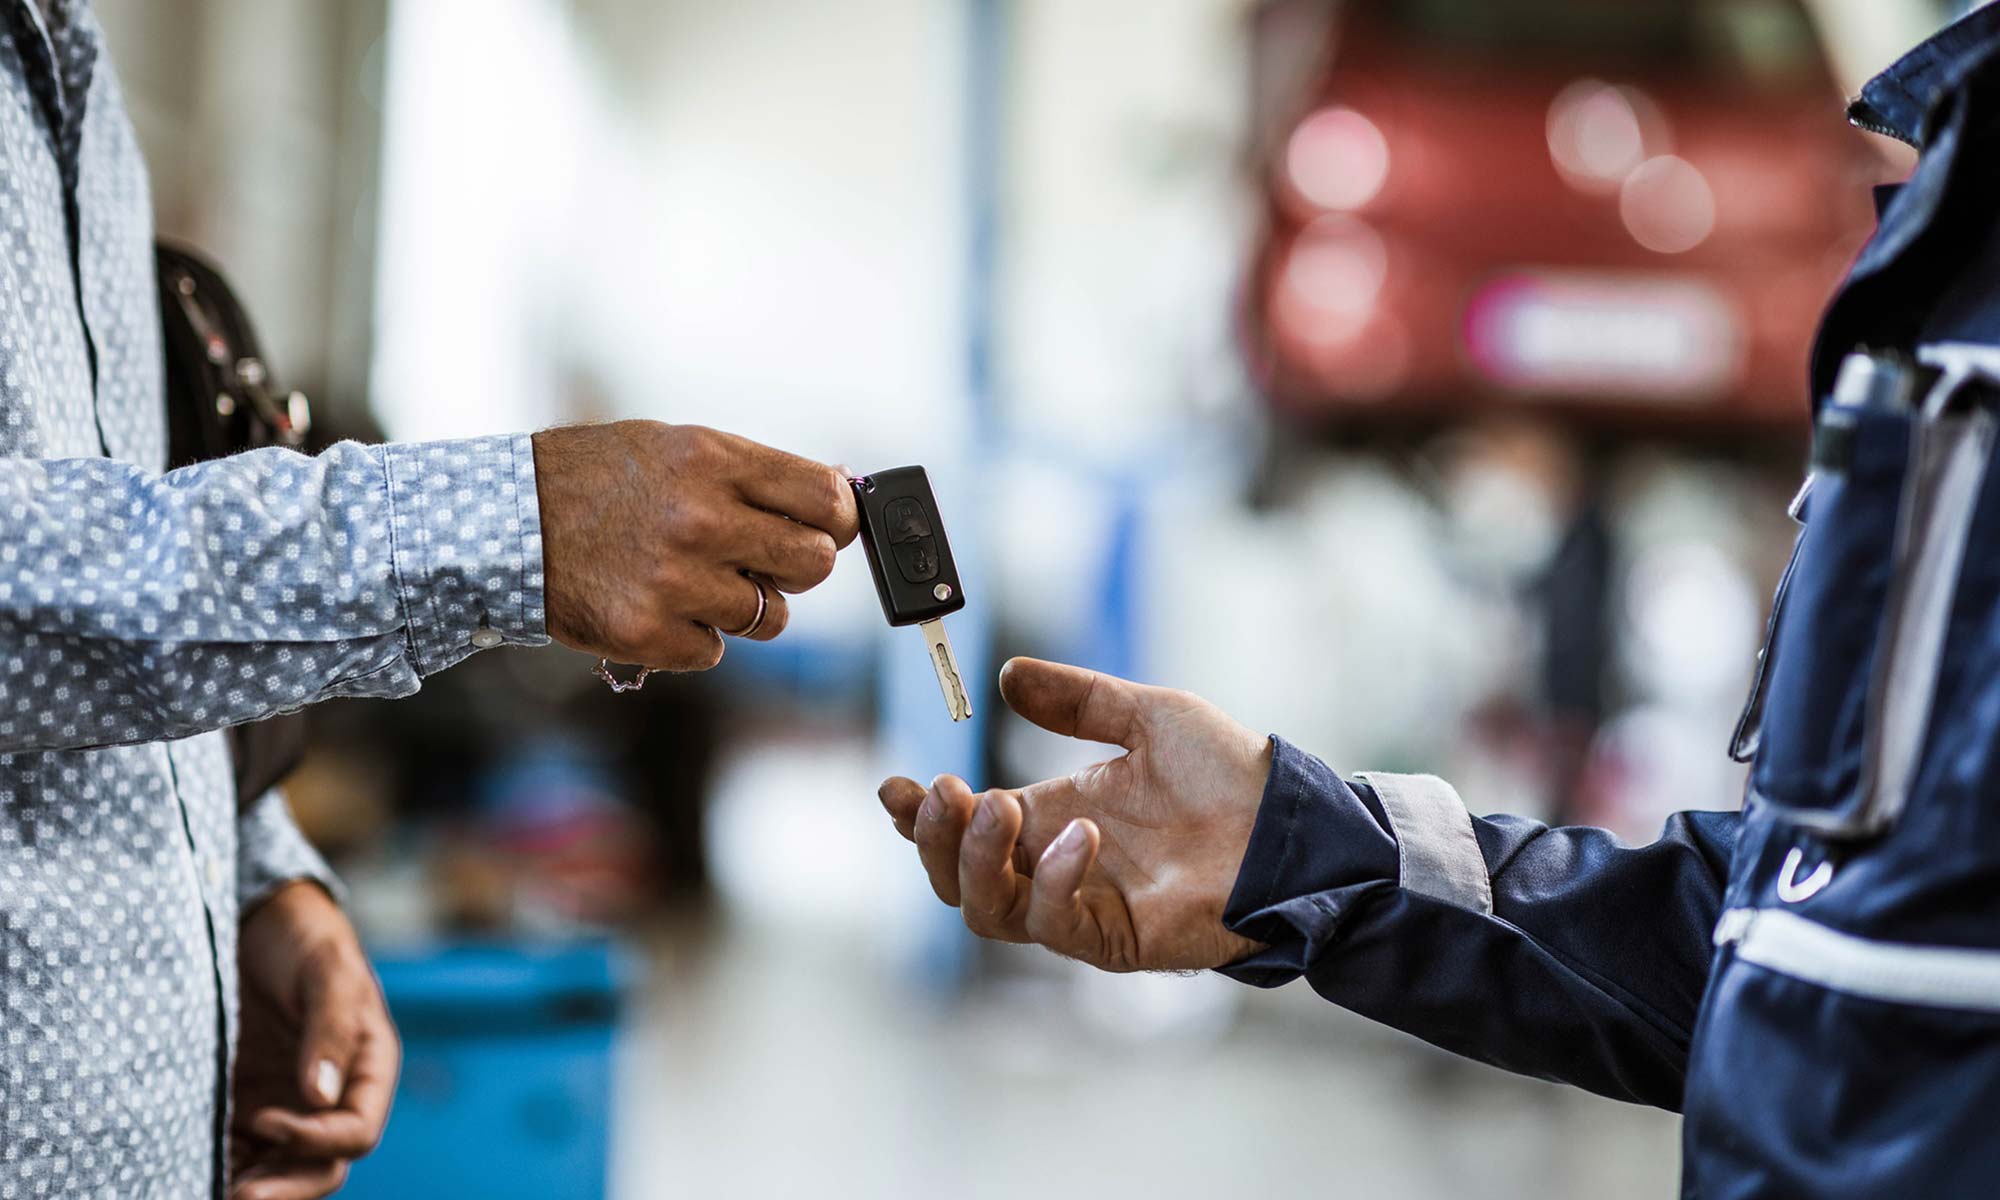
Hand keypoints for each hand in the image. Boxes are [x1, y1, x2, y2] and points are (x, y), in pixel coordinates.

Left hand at [232, 882, 399, 1199]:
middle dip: (282, 1187)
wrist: (258, 918)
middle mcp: (329, 1096)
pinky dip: (217, 1166)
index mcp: (367, 1068)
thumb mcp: (327, 969)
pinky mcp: (240, 1101)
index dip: (316, 1138)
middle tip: (236, 1196)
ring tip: (202, 1187)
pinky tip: (185, 1170)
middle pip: (319, 1166)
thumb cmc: (305, 935)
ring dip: (248, 1186)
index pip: (356, 1130)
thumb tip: (321, 1094)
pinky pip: (235, 1150)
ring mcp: (284, 1103)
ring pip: (276, 1169)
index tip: (266, 1118)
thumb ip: (331, 1028)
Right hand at [533, 421, 860, 669]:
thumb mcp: (675, 447)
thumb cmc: (595, 479)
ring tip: (695, 581)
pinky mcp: (650, 633)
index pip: (825, 498)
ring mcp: (676, 582)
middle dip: (797, 567)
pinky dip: (693, 637)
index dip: (839, 519)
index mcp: (712, 463)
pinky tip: (656, 604)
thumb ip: (752, 474)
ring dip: (744, 608)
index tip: (831, 527)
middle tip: (764, 561)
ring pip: (769, 618)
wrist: (503, 523)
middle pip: (815, 564)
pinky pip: (715, 652)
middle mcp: (701, 520)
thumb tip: (837, 493)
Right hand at [878, 658, 1272, 971]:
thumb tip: (1006, 675)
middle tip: (940, 793)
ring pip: (986, 911)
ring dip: (975, 859)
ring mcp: (1080, 905)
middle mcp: (1054, 865)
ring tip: (994, 805)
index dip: (917, 813)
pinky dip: (1051, 878)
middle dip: (932, 839)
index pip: (964, 827)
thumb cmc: (1230, 776)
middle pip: (956, 878)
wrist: (1291, 824)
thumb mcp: (1146, 715)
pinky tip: (1079, 833)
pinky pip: (1052, 922)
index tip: (891, 785)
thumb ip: (1076, 700)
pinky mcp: (1112, 937)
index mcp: (1052, 816)